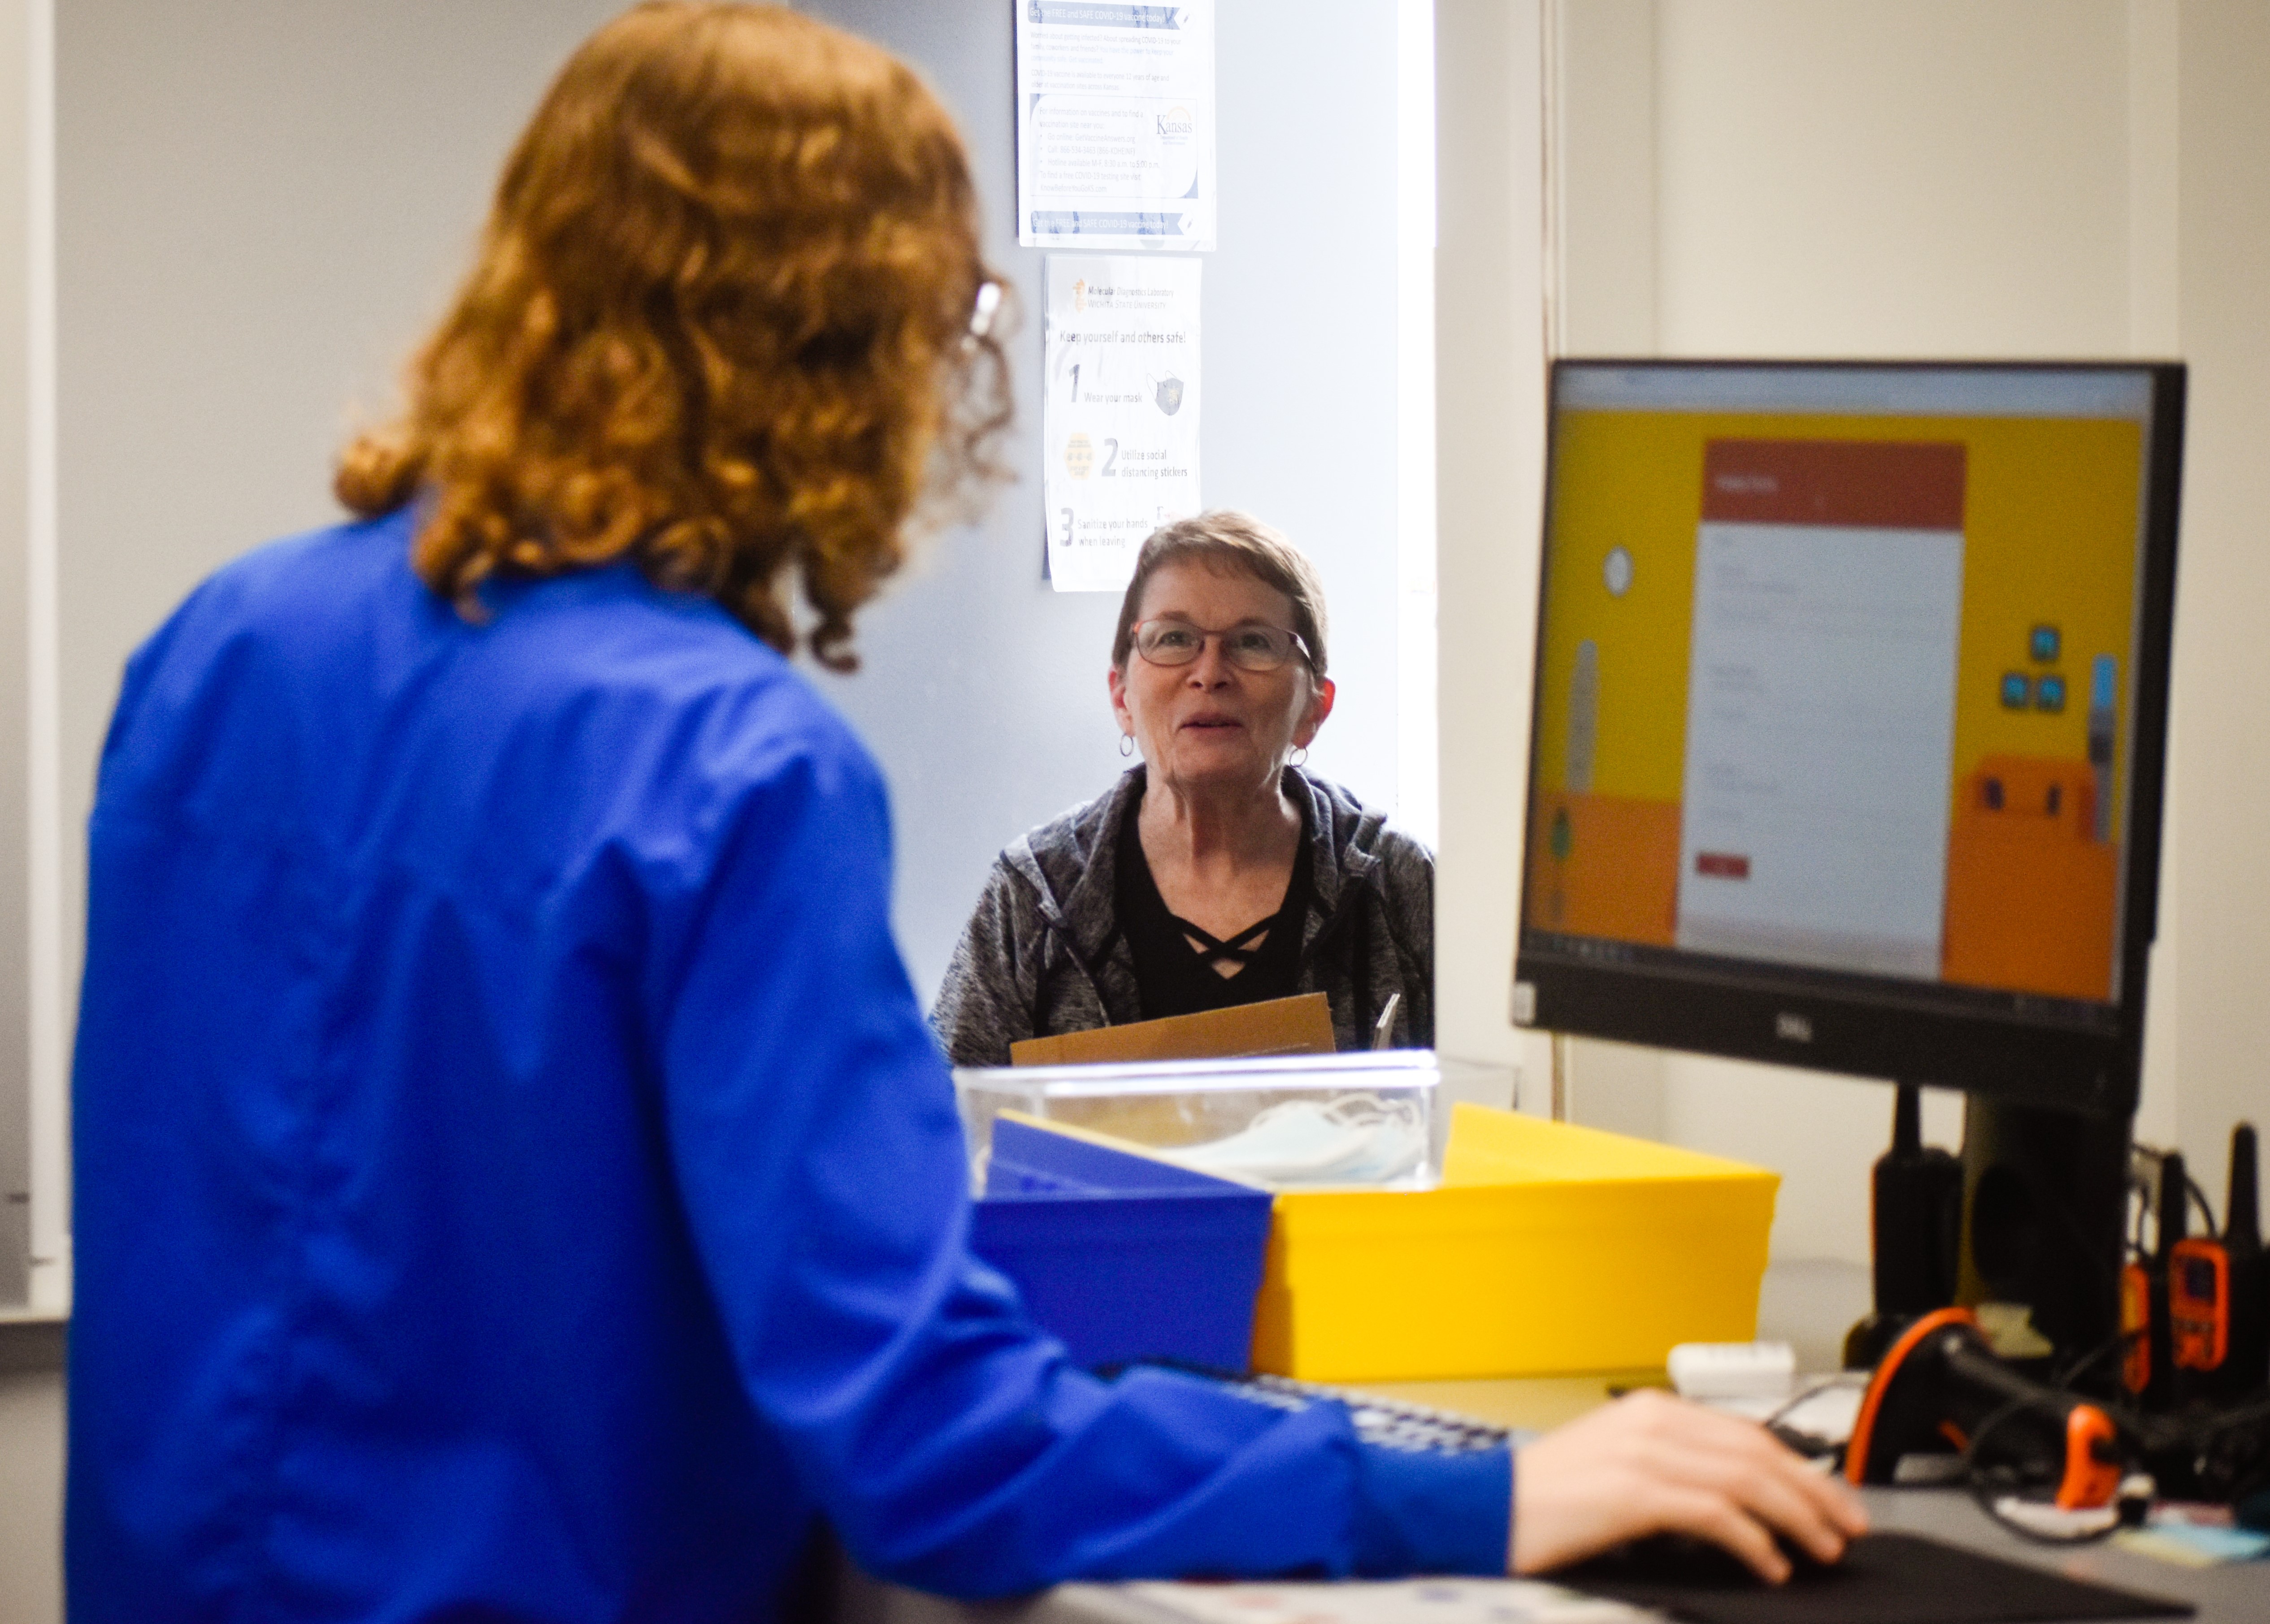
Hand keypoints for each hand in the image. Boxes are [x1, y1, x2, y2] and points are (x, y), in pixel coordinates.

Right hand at [1508, 1388, 1867, 1580]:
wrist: (1483, 1509)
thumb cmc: (1544, 1499)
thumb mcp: (1615, 1467)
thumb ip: (1671, 1469)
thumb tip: (1736, 1500)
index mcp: (1648, 1411)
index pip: (1745, 1432)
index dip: (1799, 1468)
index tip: (1832, 1499)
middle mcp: (1651, 1423)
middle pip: (1757, 1451)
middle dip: (1814, 1491)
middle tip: (1848, 1526)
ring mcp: (1643, 1454)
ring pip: (1747, 1479)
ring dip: (1797, 1517)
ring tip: (1823, 1549)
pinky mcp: (1634, 1493)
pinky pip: (1716, 1513)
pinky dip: (1754, 1541)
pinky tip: (1770, 1565)